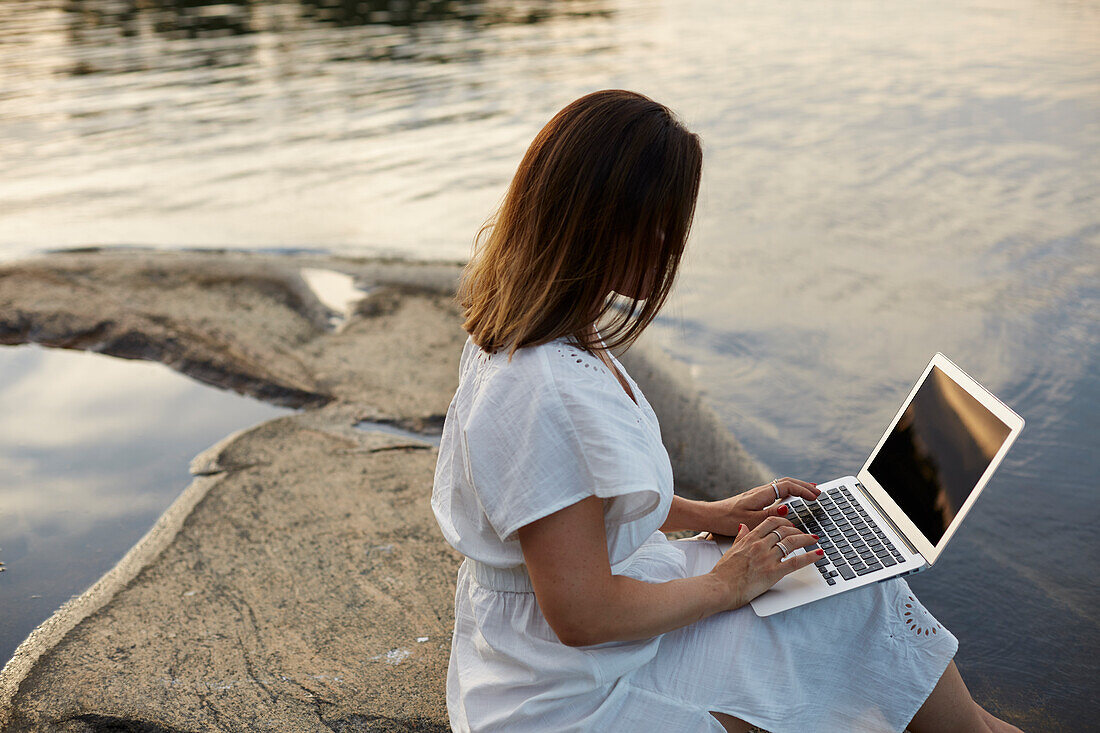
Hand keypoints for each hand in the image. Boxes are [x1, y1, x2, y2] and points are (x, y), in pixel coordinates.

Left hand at [703, 477, 820, 537]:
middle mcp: (760, 491)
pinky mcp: (754, 499)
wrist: (710, 516)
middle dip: (804, 486)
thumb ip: (770, 514)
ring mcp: (757, 494)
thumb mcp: (751, 520)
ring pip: (782, 485)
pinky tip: (792, 498)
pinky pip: (776, 491)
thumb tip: (787, 506)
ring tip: (810, 492)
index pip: (788, 486)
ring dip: (797, 488)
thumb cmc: (727, 519)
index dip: (804, 490)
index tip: (816, 496)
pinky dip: (788, 492)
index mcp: (761, 494)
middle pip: (787, 482)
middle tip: (819, 492)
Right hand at [708, 517, 821, 610]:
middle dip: (798, 530)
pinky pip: (796, 561)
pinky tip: (818, 554)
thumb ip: (740, 537)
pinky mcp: (773, 572)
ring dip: (806, 539)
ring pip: (792, 542)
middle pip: (784, 530)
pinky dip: (810, 557)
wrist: (720, 587)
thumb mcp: (731, 550)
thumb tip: (743, 527)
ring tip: (814, 539)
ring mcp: (767, 558)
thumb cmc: (723, 572)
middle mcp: (760, 545)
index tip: (790, 524)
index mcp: (750, 539)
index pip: (771, 523)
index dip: (784, 521)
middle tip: (805, 533)